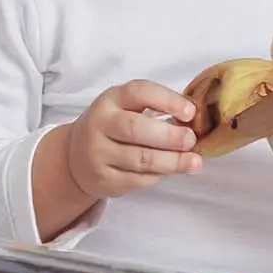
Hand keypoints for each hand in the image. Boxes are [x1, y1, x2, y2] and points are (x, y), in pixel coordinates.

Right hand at [61, 80, 202, 202]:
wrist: (77, 156)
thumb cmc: (114, 126)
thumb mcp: (127, 108)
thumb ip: (157, 109)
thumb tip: (196, 121)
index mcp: (111, 100)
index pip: (139, 92)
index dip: (167, 100)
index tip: (191, 112)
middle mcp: (100, 124)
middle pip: (136, 129)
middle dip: (169, 136)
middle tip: (192, 140)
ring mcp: (98, 153)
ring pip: (140, 159)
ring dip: (172, 161)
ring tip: (194, 162)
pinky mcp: (103, 179)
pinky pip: (137, 180)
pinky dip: (159, 176)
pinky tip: (171, 171)